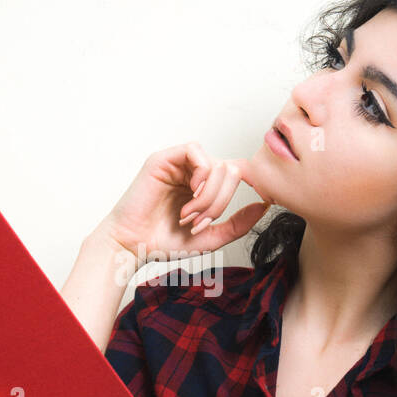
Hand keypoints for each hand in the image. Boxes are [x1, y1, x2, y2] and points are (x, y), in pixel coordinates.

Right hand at [98, 142, 271, 269]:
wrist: (132, 247)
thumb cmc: (164, 243)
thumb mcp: (210, 237)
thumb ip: (237, 224)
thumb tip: (264, 206)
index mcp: (202, 187)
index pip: (234, 176)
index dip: (238, 192)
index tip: (221, 216)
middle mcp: (192, 173)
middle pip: (229, 170)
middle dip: (220, 200)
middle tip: (200, 221)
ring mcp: (178, 164)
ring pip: (215, 163)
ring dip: (209, 194)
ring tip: (190, 214)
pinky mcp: (163, 159)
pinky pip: (195, 150)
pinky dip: (200, 173)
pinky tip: (190, 194)